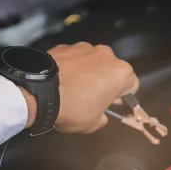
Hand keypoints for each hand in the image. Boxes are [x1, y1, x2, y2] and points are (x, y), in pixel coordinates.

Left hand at [21, 42, 138, 133]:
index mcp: (121, 72)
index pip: (132, 85)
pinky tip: (62, 81)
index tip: (112, 104)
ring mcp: (84, 47)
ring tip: (74, 88)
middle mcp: (107, 55)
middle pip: (112, 70)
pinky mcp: (64, 46)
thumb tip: (101, 114)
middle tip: (92, 97)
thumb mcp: (94, 123)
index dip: (123, 97)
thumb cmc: (73, 108)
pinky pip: (74, 58)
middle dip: (106, 82)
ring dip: (89, 73)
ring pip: (93, 62)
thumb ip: (104, 117)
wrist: (38, 93)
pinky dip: (71, 67)